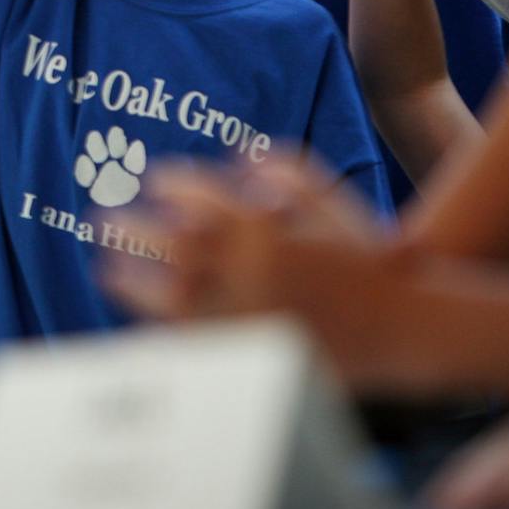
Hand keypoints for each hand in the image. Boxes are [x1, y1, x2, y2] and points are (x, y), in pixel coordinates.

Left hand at [102, 155, 385, 322]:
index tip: (152, 178)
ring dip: (134, 279)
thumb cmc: (371, 260)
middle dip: (132, 229)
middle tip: (102, 219)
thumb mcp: (339, 204)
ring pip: (174, 297)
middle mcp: (255, 273)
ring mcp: (251, 316)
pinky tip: (142, 316)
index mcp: (272, 232)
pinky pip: (195, 342)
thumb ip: (293, 172)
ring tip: (107, 268)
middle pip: (174, 246)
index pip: (204, 199)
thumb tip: (245, 155)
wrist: (407, 327)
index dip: (172, 185)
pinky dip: (161, 328)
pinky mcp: (255, 353)